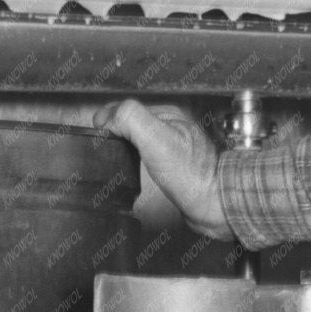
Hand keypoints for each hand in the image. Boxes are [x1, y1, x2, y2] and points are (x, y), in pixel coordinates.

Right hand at [93, 99, 232, 240]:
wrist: (212, 204)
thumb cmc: (191, 174)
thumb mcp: (156, 137)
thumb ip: (131, 119)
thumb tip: (107, 116)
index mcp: (167, 115)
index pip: (127, 108)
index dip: (108, 118)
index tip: (97, 135)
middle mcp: (171, 128)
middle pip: (131, 121)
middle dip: (113, 130)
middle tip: (100, 146)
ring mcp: (173, 147)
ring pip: (138, 138)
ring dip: (123, 144)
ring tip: (112, 154)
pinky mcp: (173, 166)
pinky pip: (147, 155)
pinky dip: (134, 158)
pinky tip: (132, 167)